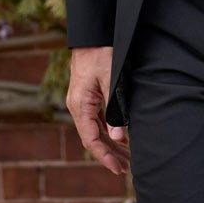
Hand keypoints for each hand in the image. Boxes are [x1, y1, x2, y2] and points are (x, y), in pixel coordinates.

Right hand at [66, 45, 128, 173]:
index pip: (91, 140)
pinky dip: (107, 131)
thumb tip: (119, 139)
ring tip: (126, 157)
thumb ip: (115, 111)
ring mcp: (80, 101)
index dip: (104, 157)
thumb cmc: (101, 53)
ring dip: (109, 144)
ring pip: (94, 130)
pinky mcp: (86, 96)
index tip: (119, 169)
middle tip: (127, 168)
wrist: (92, 33)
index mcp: (80, 105)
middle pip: (93, 138)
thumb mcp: (110, 80)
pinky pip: (95, 120)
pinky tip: (118, 138)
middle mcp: (76, 106)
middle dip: (109, 154)